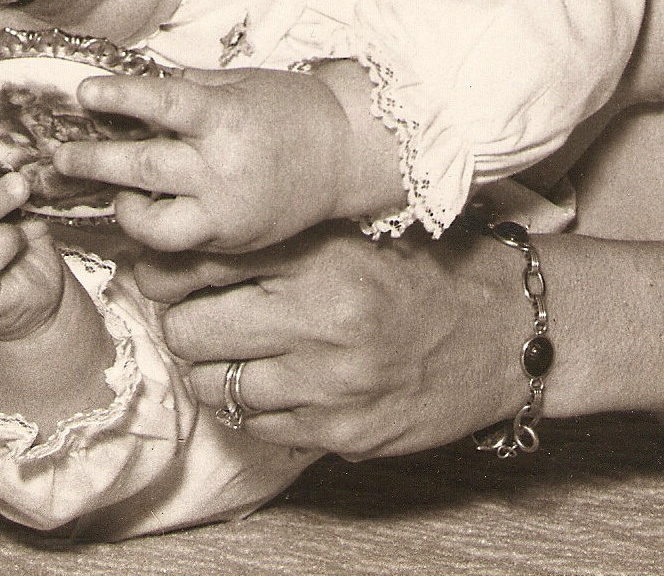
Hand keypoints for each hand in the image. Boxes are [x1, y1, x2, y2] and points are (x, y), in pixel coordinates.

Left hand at [55, 66, 361, 251]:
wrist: (343, 152)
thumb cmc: (291, 107)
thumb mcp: (240, 83)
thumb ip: (190, 89)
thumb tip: (137, 88)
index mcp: (226, 116)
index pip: (162, 102)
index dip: (120, 96)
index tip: (84, 92)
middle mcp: (223, 165)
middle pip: (144, 165)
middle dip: (95, 161)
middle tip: (59, 156)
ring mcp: (226, 208)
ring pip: (153, 219)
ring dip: (119, 205)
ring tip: (104, 192)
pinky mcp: (231, 238)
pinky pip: (178, 242)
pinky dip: (153, 230)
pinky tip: (142, 213)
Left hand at [134, 221, 524, 456]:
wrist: (505, 331)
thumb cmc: (425, 269)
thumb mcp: (355, 231)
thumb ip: (283, 234)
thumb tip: (189, 238)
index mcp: (320, 256)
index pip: (200, 260)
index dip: (163, 265)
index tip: (158, 267)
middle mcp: (320, 319)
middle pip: (190, 329)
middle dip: (179, 321)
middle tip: (188, 312)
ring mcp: (329, 384)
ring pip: (214, 386)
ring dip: (210, 370)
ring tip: (227, 351)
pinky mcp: (342, 432)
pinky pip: (257, 425)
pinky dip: (252, 405)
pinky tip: (274, 381)